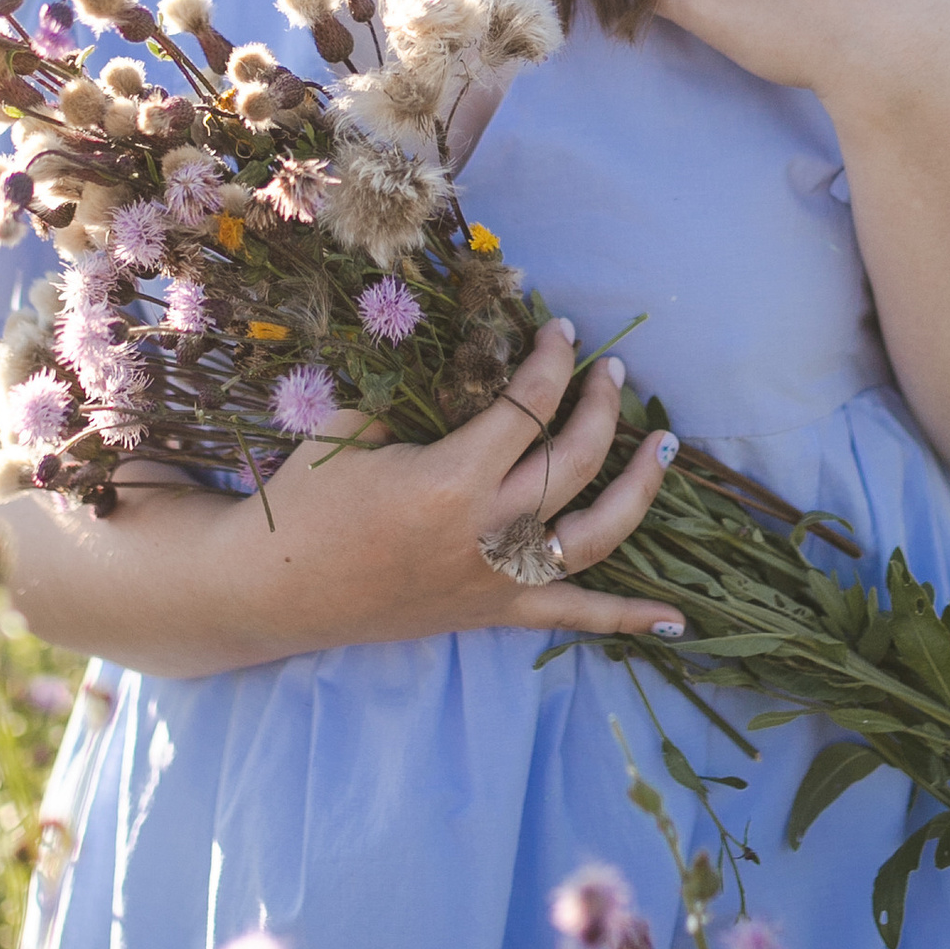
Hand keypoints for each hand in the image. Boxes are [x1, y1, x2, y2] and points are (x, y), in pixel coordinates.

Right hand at [227, 318, 684, 648]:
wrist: (271, 590)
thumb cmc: (306, 498)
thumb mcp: (354, 426)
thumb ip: (416, 395)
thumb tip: (473, 360)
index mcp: (450, 479)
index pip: (527, 406)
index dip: (553, 361)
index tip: (563, 330)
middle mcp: (487, 533)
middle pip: (574, 461)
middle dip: (603, 408)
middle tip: (614, 374)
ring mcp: (496, 579)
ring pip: (596, 535)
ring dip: (640, 489)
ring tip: (665, 446)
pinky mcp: (492, 613)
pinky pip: (571, 617)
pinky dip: (625, 617)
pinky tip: (677, 618)